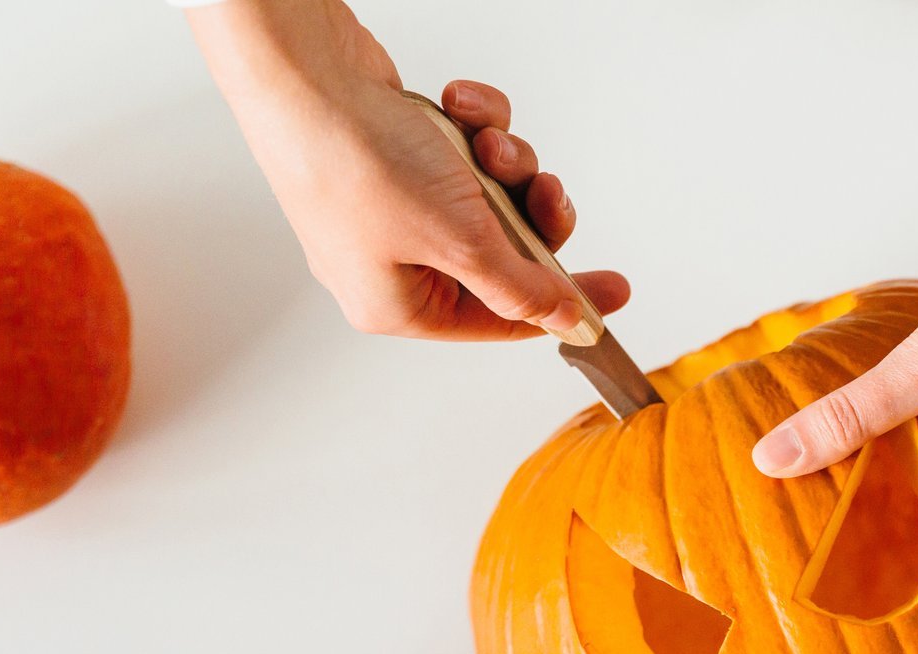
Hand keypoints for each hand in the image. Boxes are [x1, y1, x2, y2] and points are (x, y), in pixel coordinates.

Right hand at [187, 0, 626, 339]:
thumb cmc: (356, 160)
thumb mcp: (461, 241)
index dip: (562, 305)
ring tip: (485, 140)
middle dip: (530, 212)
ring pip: (489, 196)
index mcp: (397, 306)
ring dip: (504, 162)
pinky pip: (462, 153)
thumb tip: (565, 321)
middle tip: (548, 187)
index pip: (501, 321)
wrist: (302, 67)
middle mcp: (389, 264)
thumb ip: (521, 288)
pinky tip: (458, 105)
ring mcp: (389, 208)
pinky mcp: (393, 155)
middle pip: (502, 256)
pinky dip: (472, 126)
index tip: (614, 289)